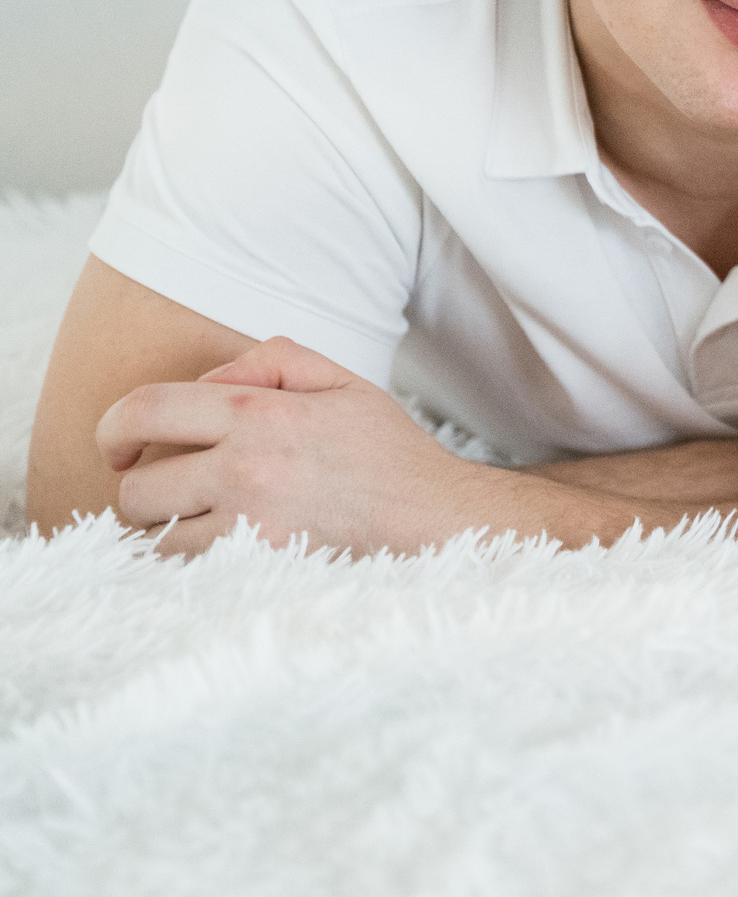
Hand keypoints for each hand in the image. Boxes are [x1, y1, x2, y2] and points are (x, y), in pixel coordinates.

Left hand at [95, 336, 509, 555]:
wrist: (434, 518)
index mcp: (258, 413)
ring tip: (202, 521)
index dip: (112, 428)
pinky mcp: (259, 566)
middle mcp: (245, 468)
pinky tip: (220, 548)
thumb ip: (272, 359)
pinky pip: (185, 570)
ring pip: (152, 538)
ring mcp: (249, 524)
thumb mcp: (342, 380)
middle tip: (177, 490)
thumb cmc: (386, 452)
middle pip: (135, 488)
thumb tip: (208, 381)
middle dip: (145, 488)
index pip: (144, 410)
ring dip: (165, 530)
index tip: (120, 447)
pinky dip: (190, 560)